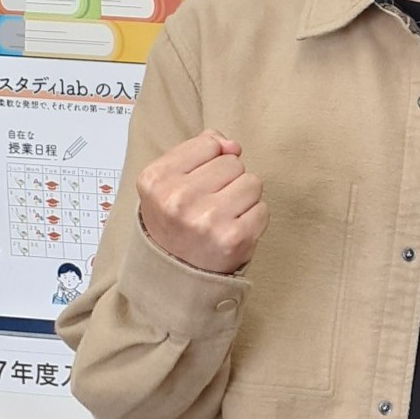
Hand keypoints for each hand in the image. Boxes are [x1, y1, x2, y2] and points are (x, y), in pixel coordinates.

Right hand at [137, 129, 268, 274]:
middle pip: (233, 162)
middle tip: (207, 206)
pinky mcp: (234, 238)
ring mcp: (207, 219)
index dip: (208, 163)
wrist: (176, 274)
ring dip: (243, 199)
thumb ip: (200, 148)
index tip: (194, 185)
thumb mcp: (170, 179)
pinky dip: (253, 219)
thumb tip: (232, 145)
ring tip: (221, 218)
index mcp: (156, 179)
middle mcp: (178, 199)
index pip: (209, 144)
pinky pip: (263, 208)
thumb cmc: (176, 221)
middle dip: (227, 181)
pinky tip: (232, 231)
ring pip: (252, 182)